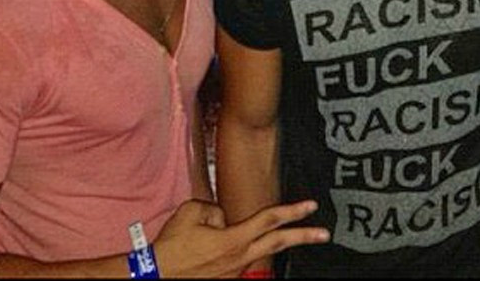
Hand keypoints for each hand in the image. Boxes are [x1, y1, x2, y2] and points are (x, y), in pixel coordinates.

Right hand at [153, 199, 328, 276]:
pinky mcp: (226, 280)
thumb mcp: (192, 211)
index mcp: (234, 239)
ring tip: (203, 243)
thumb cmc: (171, 247)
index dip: (293, 210)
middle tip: (324, 234)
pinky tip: (204, 253)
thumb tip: (224, 217)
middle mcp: (239, 258)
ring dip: (241, 240)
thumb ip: (216, 208)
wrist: (154, 275)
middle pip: (278, 243)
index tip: (311, 206)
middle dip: (304, 236)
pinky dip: (226, 251)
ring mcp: (234, 272)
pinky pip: (233, 258)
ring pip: (248, 248)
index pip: (270, 219)